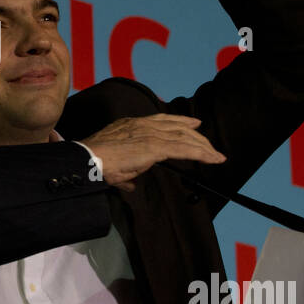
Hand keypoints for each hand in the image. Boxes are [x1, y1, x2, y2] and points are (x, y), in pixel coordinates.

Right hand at [81, 113, 225, 189]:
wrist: (87, 161)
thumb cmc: (95, 164)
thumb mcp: (114, 166)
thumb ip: (127, 174)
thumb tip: (131, 184)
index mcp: (132, 124)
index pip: (162, 119)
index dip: (181, 120)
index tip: (194, 123)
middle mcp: (143, 125)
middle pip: (178, 127)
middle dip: (197, 135)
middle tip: (210, 146)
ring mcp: (149, 134)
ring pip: (184, 137)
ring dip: (203, 147)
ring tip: (216, 156)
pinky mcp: (154, 147)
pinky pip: (184, 149)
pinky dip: (201, 153)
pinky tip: (211, 158)